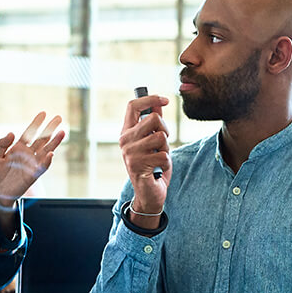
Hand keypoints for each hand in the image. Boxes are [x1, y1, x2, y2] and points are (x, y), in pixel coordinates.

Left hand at [0, 112, 64, 206]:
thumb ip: (2, 144)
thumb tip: (11, 133)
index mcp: (17, 148)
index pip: (29, 133)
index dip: (36, 123)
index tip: (43, 113)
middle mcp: (27, 155)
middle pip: (41, 139)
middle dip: (50, 129)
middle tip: (59, 118)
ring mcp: (31, 164)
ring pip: (46, 151)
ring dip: (54, 142)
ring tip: (62, 132)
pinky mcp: (32, 175)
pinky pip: (42, 167)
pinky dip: (47, 161)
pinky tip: (52, 154)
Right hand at [120, 95, 170, 214]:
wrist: (148, 194)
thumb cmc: (152, 166)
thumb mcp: (153, 142)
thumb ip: (154, 123)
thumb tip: (160, 102)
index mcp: (126, 132)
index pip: (133, 106)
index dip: (150, 98)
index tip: (166, 99)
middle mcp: (124, 140)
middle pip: (154, 118)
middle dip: (165, 129)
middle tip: (162, 145)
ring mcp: (130, 153)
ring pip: (161, 137)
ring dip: (166, 149)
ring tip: (158, 159)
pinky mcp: (138, 165)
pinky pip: (164, 155)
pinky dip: (167, 163)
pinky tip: (158, 170)